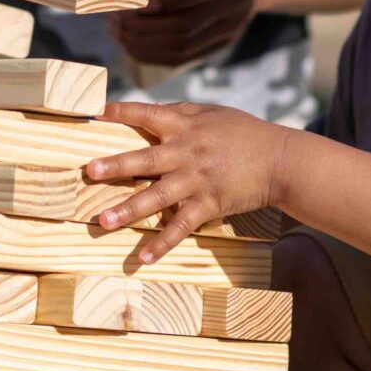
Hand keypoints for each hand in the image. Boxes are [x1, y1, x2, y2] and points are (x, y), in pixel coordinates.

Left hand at [84, 100, 292, 260]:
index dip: (120, 112)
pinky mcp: (209, 204)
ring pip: (157, 196)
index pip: (147, 114)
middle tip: (89, 171)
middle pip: (146, 159)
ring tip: (103, 222)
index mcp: (185, 125)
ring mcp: (197, 180)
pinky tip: (144, 257)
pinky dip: (163, 243)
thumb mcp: (212, 113)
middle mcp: (187, 152)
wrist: (280, 160)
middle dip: (116, 165)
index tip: (94, 113)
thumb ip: (181, 113)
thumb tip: (149, 113)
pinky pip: (181, 226)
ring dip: (129, 210)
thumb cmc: (245, 133)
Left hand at [108, 0, 254, 67]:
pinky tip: (129, 45)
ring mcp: (231, 26)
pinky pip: (184, 58)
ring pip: (183, 46)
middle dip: (143, 25)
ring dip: (142, 42)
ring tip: (116, 30)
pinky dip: (152, 55)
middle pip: (188, 23)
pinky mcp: (221, 44)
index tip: (137, 0)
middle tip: (114, 16)